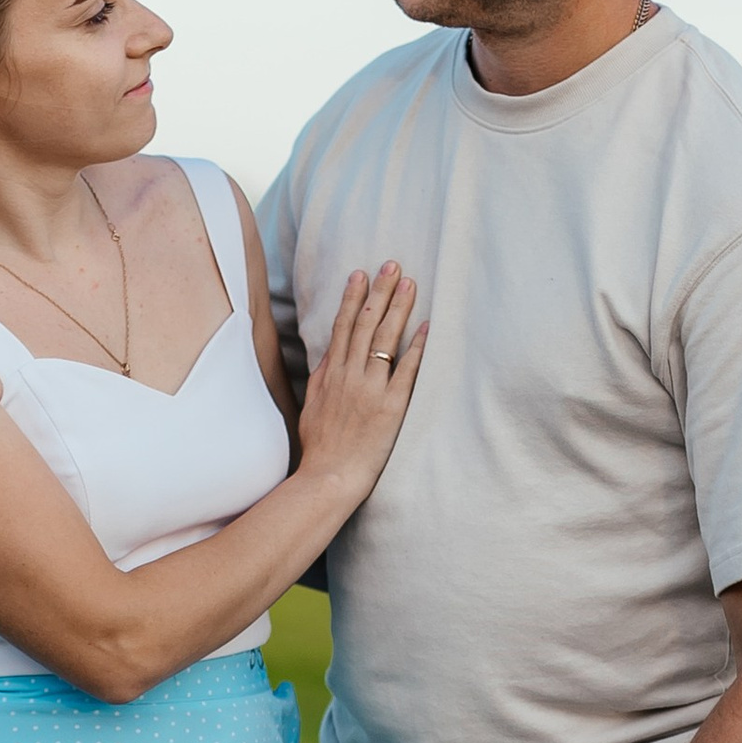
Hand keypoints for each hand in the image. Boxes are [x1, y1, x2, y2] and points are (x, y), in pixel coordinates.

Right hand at [294, 261, 423, 508]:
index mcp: (330, 374)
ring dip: (398, 308)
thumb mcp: (313, 406)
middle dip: (379, 291)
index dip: (352, 298)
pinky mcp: (390, 407)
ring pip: (385, 340)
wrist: (328, 477)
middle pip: (365, 324)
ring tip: (410, 283)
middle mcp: (349, 376)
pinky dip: (418, 347)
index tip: (361, 274)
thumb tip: (330, 356)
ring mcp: (370, 390)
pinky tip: (428, 326)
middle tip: (392, 265)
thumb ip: (322, 378)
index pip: (343, 327)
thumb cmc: (320, 448)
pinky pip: (407, 371)